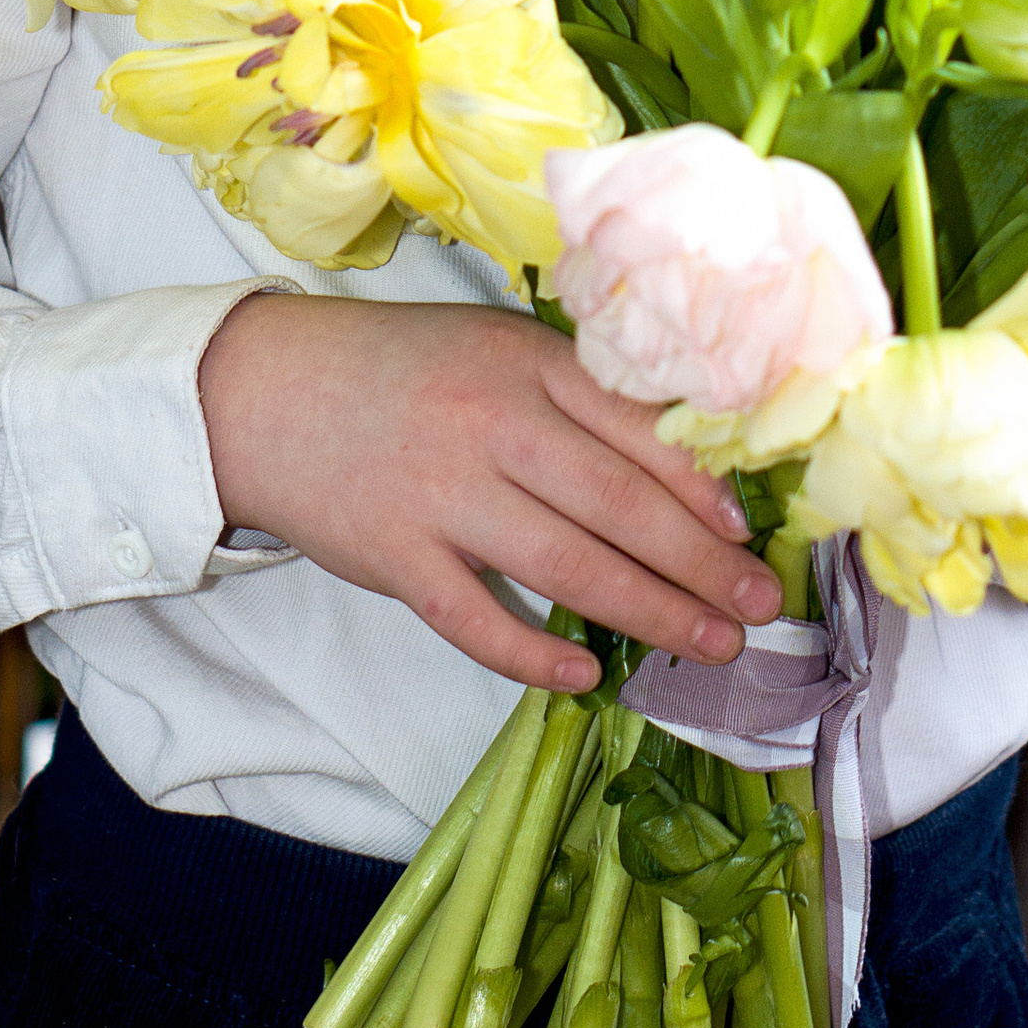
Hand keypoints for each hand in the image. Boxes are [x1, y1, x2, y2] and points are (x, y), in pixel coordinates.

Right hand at [199, 295, 780, 694]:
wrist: (269, 390)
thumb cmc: (406, 370)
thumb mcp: (498, 351)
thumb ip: (579, 396)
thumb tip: (688, 462)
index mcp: (527, 363)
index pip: (638, 428)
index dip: (703, 488)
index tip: (748, 533)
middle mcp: (493, 424)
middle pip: (620, 504)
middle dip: (701, 564)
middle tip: (758, 607)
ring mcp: (441, 494)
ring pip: (566, 564)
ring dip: (650, 613)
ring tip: (708, 645)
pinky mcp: (395, 557)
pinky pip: (475, 619)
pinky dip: (532, 654)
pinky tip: (585, 677)